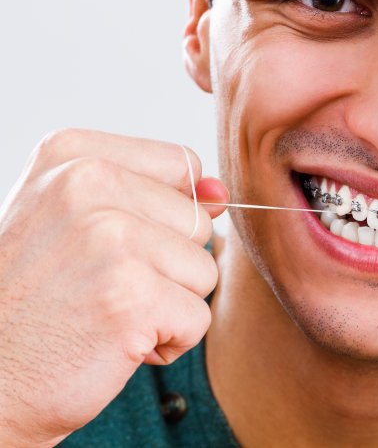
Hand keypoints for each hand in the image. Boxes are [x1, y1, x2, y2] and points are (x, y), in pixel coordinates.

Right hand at [0, 129, 228, 446]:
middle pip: (199, 221)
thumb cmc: (35, 301)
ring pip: (204, 270)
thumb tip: (220, 193)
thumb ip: (154, 195)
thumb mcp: (75, 220)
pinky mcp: (132, 297)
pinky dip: (168, 341)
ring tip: (107, 313)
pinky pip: (198, 318)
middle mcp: (88, 183)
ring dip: (169, 305)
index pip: (183, 163)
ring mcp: (110, 238)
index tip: (112, 243)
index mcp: (72, 154)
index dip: (167, 214)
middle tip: (101, 287)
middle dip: (168, 267)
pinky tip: (116, 344)